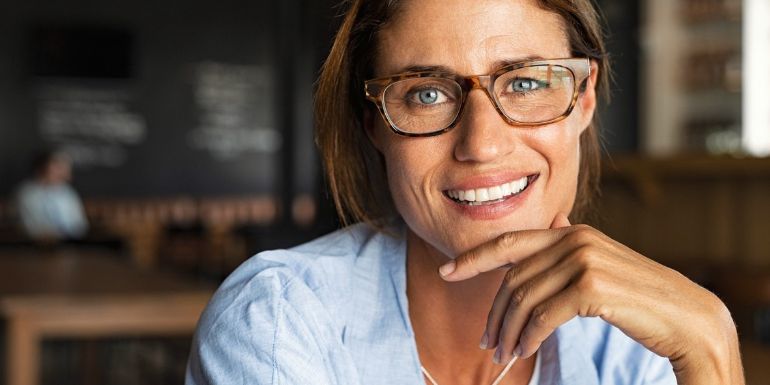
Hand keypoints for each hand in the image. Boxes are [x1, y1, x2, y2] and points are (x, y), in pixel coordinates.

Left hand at [437, 213, 743, 384]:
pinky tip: (523, 350)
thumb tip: (555, 217)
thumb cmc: (639, 294)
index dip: (473, 257)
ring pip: (524, 299)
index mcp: (571, 231)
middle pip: (513, 279)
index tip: (446, 271)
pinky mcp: (591, 287)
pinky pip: (543, 316)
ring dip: (508, 332)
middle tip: (487, 343)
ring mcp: (583, 260)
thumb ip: (572, 242)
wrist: (686, 315)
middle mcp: (574, 239)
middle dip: (495, 314)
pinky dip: (527, 336)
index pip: (510, 243)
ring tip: (502, 353)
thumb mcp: (602, 260)